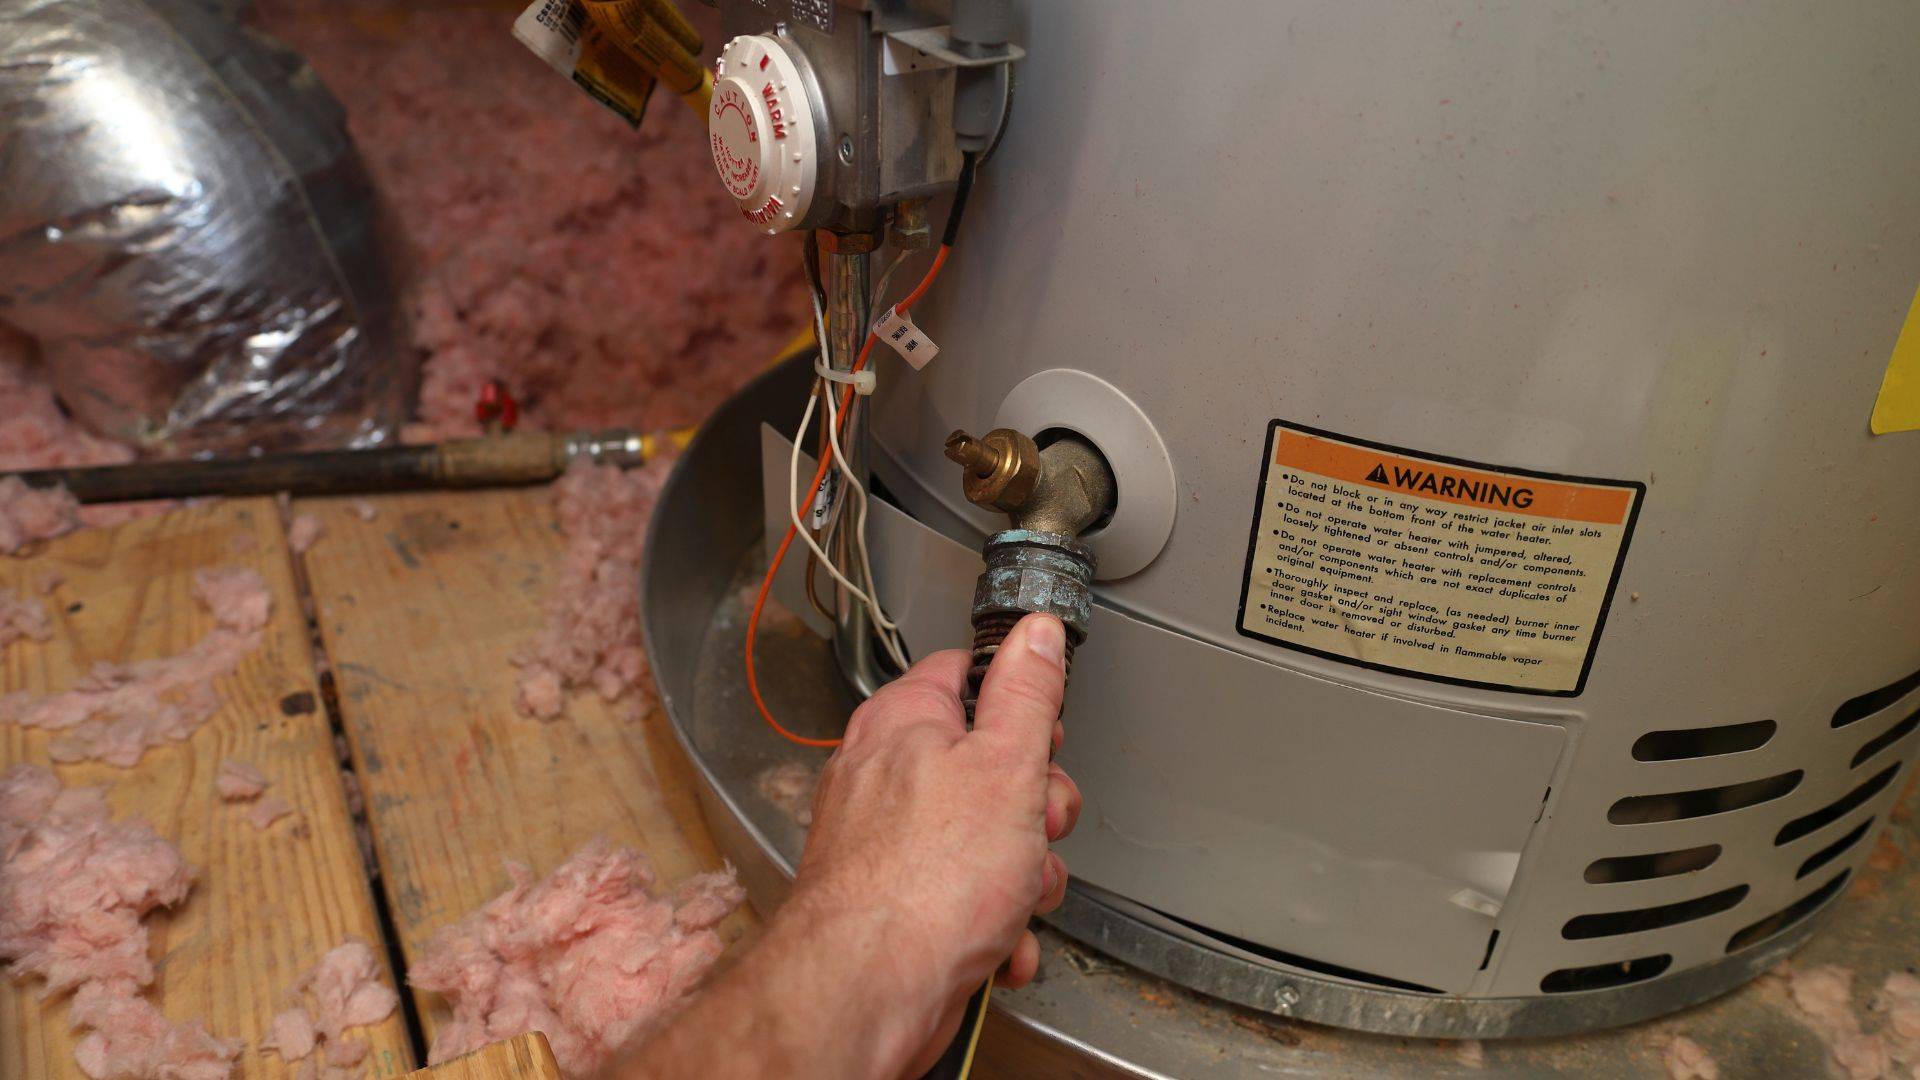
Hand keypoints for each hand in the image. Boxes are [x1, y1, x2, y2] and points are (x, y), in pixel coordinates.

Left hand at [790, 613, 1082, 1074]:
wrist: (869, 990)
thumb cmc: (924, 882)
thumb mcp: (1006, 765)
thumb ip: (1025, 693)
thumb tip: (1035, 632)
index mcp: (903, 722)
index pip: (966, 674)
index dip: (1018, 705)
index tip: (1044, 737)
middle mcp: (884, 774)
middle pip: (987, 766)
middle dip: (1034, 810)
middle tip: (1037, 828)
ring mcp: (885, 842)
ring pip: (984, 841)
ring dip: (1021, 878)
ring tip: (1013, 898)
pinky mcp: (892, 903)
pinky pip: (962, 899)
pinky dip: (991, 925)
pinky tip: (996, 943)